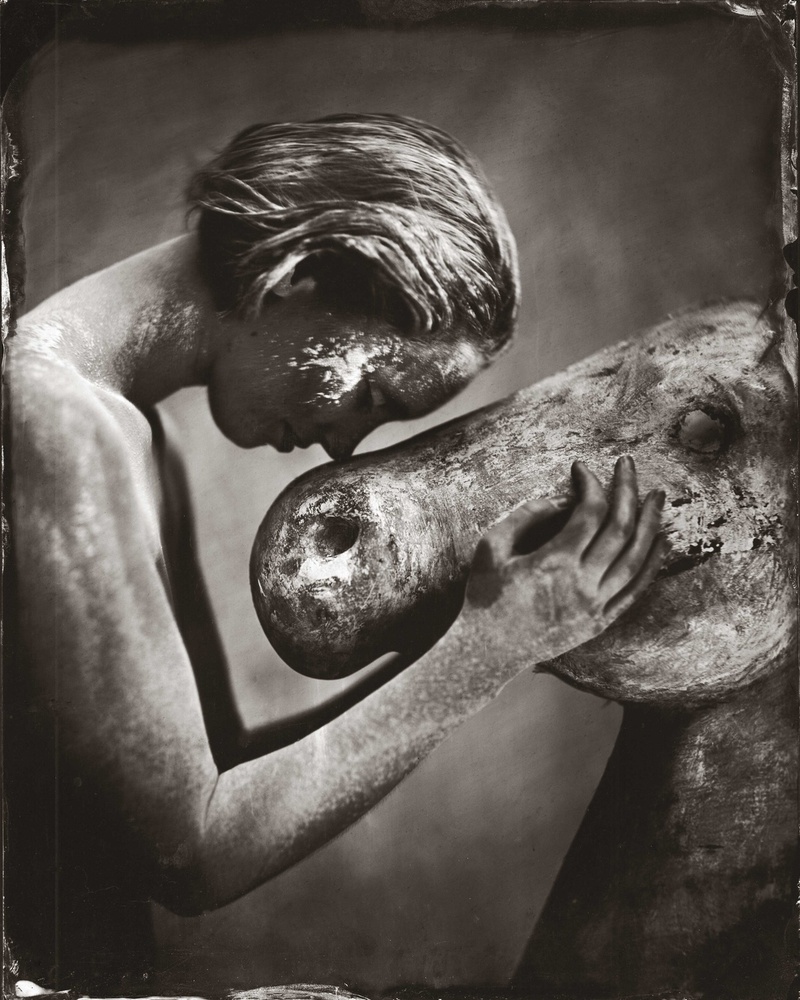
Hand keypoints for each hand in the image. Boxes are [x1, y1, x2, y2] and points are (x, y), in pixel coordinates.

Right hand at [455, 457, 667, 673]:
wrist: (486, 651)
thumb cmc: (484, 596)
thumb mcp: (491, 548)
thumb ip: (524, 517)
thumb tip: (557, 499)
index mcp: (553, 563)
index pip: (589, 513)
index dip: (590, 484)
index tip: (582, 468)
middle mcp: (581, 584)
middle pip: (619, 529)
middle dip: (627, 490)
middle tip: (628, 465)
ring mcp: (595, 606)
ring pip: (635, 558)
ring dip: (650, 522)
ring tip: (657, 496)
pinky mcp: (600, 623)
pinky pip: (635, 590)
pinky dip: (652, 563)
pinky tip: (660, 541)